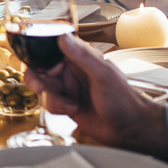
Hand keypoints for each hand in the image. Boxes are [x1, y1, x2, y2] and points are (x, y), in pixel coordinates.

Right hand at [24, 35, 167, 157]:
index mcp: (79, 57)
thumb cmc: (124, 100)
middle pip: (40, 69)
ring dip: (50, 99)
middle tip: (44, 90)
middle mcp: (70, 71)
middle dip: (38, 82)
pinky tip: (72, 111)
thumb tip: (63, 37)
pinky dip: (56, 109)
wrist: (129, 129)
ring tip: (68, 105)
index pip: (50, 48)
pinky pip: (48, 103)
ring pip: (42, 88)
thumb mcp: (103, 75)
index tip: (37, 65)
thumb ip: (82, 56)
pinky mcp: (65, 104)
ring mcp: (67, 88)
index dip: (38, 55)